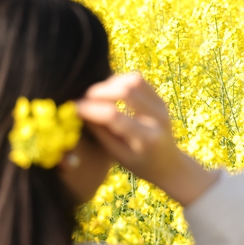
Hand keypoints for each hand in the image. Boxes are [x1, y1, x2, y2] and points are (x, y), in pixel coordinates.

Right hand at [76, 73, 218, 205]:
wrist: (170, 165)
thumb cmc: (140, 164)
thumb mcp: (118, 156)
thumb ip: (100, 133)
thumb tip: (78, 111)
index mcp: (146, 139)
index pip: (114, 116)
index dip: (91, 109)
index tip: (74, 107)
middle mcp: (157, 119)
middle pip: (126, 91)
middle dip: (100, 91)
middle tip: (84, 98)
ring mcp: (161, 106)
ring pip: (133, 80)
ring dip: (110, 83)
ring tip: (97, 94)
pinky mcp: (160, 98)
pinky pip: (138, 80)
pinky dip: (120, 81)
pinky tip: (109, 90)